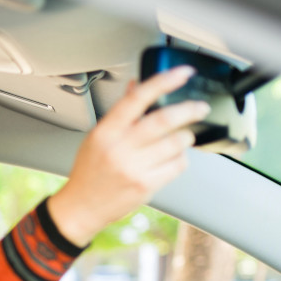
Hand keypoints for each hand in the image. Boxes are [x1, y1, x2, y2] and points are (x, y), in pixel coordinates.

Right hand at [47, 65, 210, 246]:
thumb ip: (120, 113)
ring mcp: (133, 167)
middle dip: (189, 110)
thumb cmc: (89, 173)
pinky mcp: (146, 185)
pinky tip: (173, 158)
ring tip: (182, 138)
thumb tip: (136, 86)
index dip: (163, 81)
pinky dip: (181, 158)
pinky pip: (177, 165)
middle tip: (199, 108)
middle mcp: (119, 148)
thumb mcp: (97, 137)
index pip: (137, 98)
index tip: (183, 73)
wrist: (81, 207)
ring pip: (176, 142)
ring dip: (186, 137)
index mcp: (106, 131)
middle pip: (164, 120)